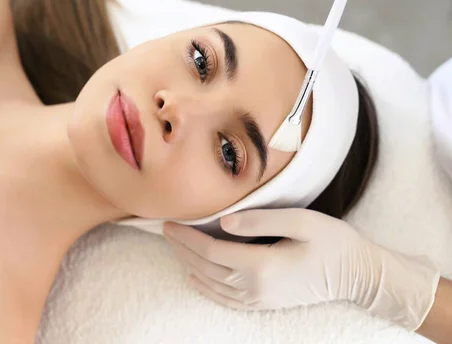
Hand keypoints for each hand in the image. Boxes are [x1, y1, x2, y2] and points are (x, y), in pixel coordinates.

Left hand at [163, 208, 438, 329]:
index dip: (186, 237)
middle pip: (206, 268)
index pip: (210, 251)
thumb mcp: (301, 221)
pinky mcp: (266, 303)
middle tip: (164, 231)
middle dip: (182, 250)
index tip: (169, 223)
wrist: (358, 275)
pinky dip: (207, 289)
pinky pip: (227, 300)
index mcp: (262, 265)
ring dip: (189, 266)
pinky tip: (196, 279)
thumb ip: (260, 220)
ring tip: (175, 248)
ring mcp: (260, 299)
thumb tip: (223, 222)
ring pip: (213, 284)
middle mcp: (256, 287)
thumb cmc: (333, 242)